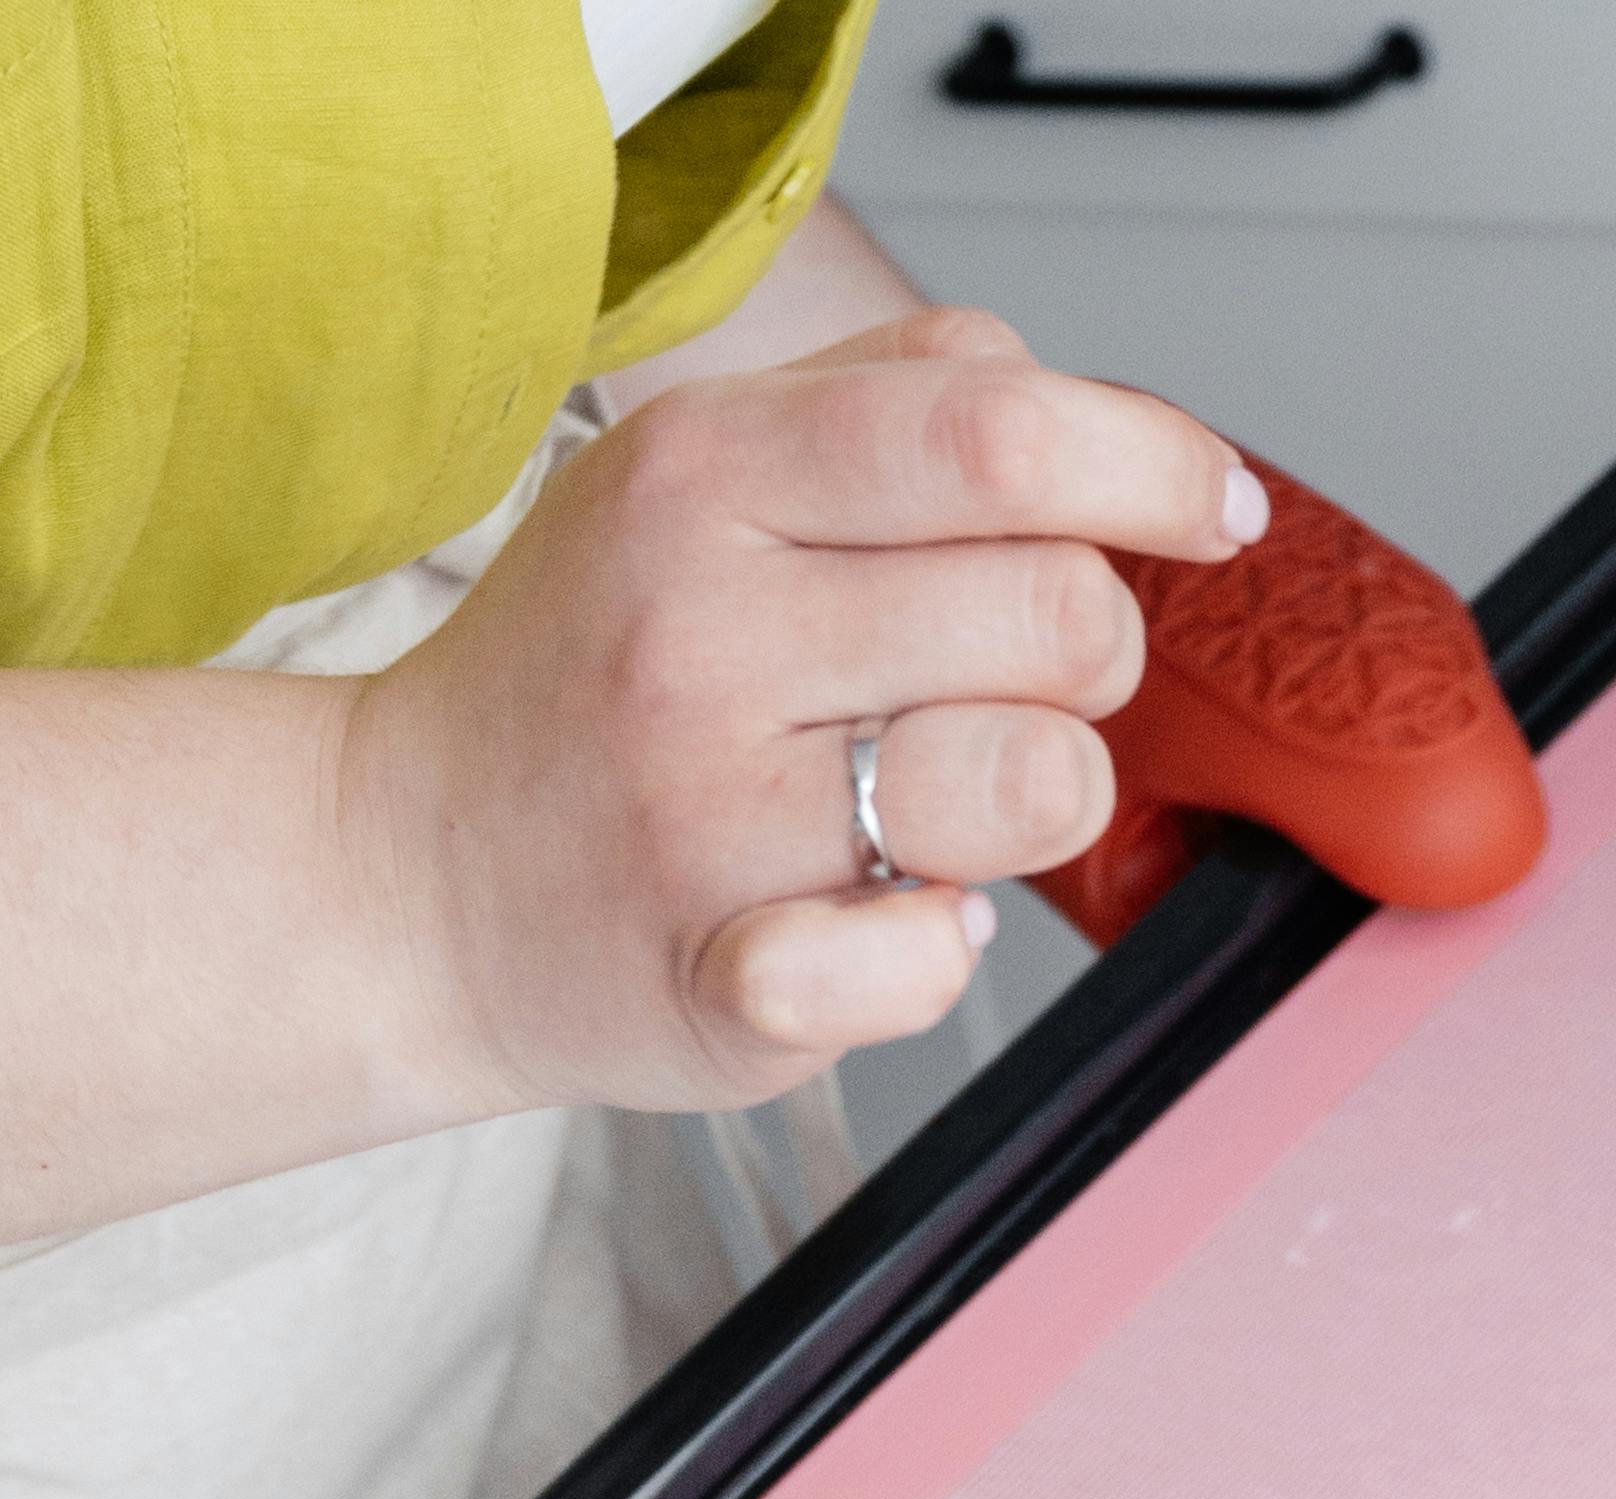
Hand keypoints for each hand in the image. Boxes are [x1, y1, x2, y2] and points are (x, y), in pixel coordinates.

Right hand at [341, 306, 1259, 1116]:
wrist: (403, 881)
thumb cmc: (583, 685)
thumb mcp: (695, 475)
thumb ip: (882, 401)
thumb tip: (1058, 400)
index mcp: (709, 478)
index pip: (1000, 433)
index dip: (1152, 466)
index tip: (1212, 509)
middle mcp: (705, 634)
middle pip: (1056, 612)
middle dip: (1087, 654)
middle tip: (1004, 685)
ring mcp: (710, 817)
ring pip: (1031, 780)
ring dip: (1038, 793)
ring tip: (944, 797)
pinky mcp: (723, 981)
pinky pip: (931, 962)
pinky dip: (939, 950)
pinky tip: (879, 918)